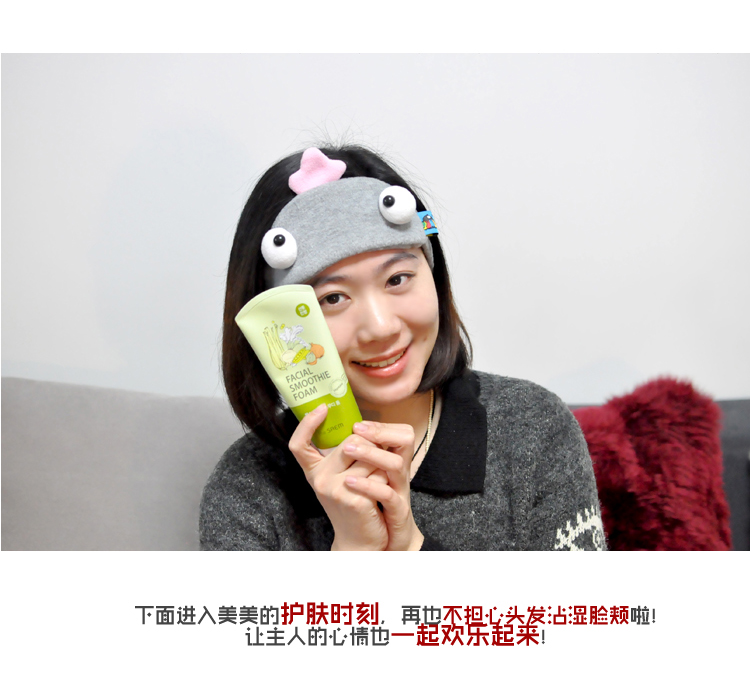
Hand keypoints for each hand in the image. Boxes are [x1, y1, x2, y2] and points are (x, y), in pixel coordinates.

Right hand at [288, 405, 387, 550]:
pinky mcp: (354, 498)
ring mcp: (335, 489)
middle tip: (376, 462)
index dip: (307, 424)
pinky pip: (380, 473)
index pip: (299, 444)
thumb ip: (344, 455)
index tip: (322, 408)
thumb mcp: (341, 478)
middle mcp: (320, 479)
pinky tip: (381, 493)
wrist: (361, 541)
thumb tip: (361, 426)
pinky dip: (387, 479)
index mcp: (314, 471)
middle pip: (352, 441)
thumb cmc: (355, 504)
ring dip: (381, 464)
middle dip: (371, 446)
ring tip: (377, 480)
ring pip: (370, 455)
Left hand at [342, 420, 424, 551]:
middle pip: (403, 441)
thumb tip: (336, 433)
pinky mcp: (397, 511)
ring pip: (396, 464)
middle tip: (355, 429)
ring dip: (372, 453)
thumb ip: (358, 455)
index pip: (404, 434)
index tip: (357, 423)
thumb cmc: (369, 505)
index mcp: (395, 461)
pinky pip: (387, 494)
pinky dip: (368, 485)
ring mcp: (400, 491)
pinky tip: (349, 482)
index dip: (382, 425)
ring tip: (347, 449)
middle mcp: (400, 473)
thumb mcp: (366, 476)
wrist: (380, 542)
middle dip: (377, 432)